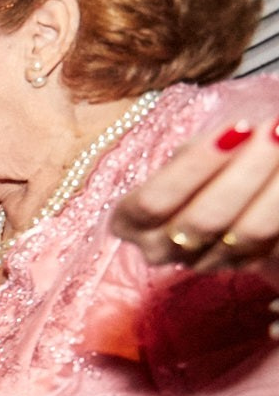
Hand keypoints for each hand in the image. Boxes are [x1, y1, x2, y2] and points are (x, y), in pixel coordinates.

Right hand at [111, 94, 278, 277]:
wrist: (231, 193)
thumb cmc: (205, 165)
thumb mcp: (190, 153)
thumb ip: (203, 150)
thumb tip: (238, 137)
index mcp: (131, 221)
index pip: (152, 202)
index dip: (195, 166)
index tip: (236, 128)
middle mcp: (161, 250)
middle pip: (202, 220)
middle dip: (245, 171)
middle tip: (275, 131)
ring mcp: (204, 263)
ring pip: (246, 233)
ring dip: (274, 190)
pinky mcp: (247, 266)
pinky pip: (273, 245)